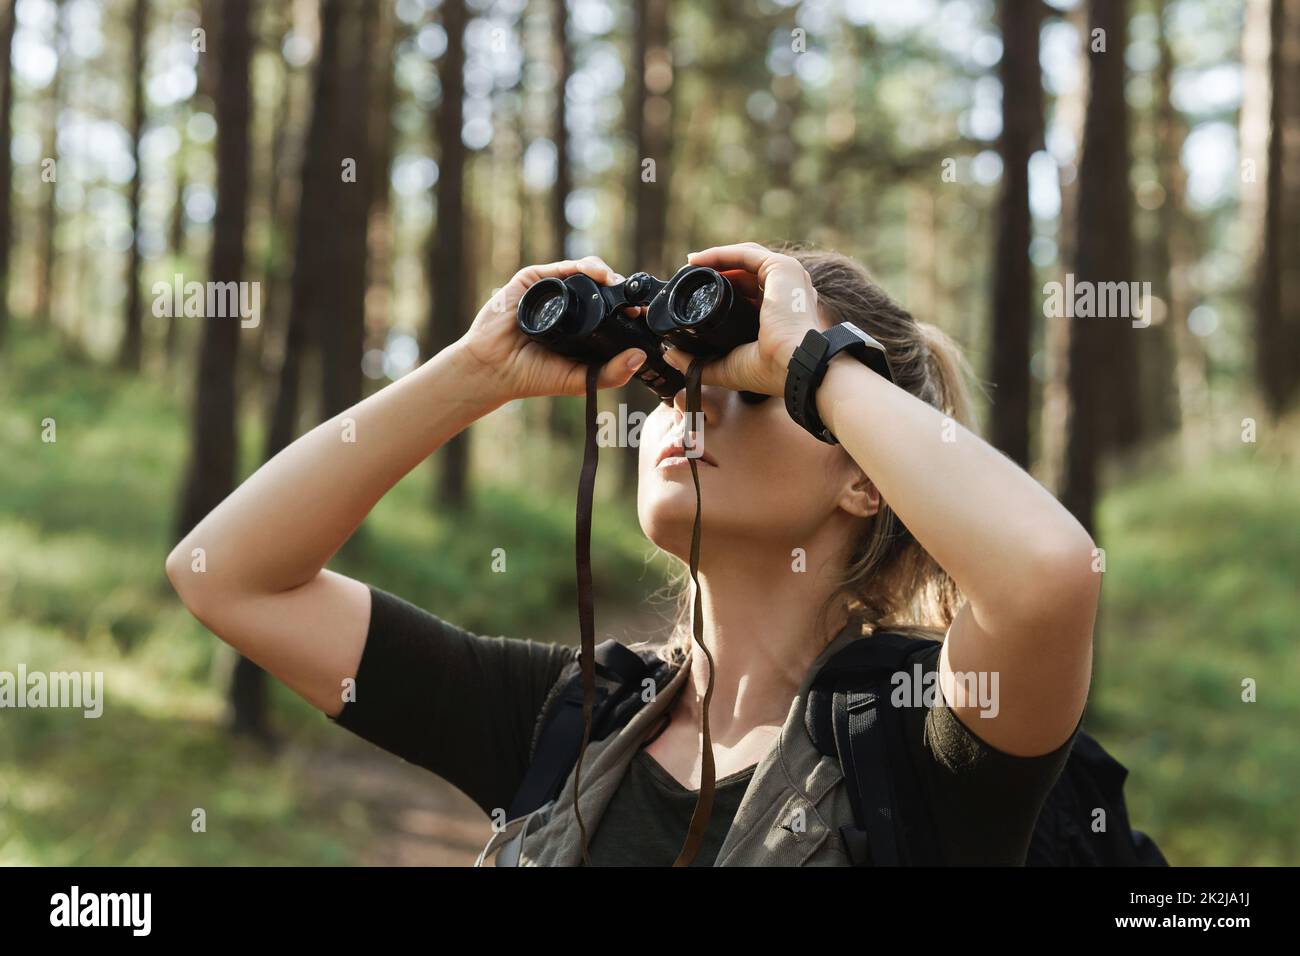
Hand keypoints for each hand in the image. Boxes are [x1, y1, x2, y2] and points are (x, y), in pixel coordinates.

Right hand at [456, 256, 647, 401]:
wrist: (494, 368)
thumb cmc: (532, 376)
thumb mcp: (580, 379)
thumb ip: (611, 374)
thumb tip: (641, 357)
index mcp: (582, 327)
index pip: (612, 311)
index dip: (630, 310)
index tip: (646, 315)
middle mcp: (569, 306)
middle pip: (603, 290)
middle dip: (622, 291)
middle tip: (637, 301)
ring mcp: (553, 292)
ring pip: (588, 274)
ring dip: (608, 276)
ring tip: (619, 286)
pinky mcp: (536, 279)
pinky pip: (566, 268)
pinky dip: (586, 267)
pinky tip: (600, 275)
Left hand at [660, 242, 823, 395]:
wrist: (794, 366)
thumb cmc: (771, 371)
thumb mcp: (727, 367)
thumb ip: (698, 363)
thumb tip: (669, 354)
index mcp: (780, 314)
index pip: (748, 293)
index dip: (721, 291)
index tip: (694, 294)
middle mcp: (787, 292)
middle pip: (745, 274)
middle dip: (716, 273)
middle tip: (688, 277)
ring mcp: (788, 278)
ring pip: (746, 259)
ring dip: (716, 260)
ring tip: (690, 265)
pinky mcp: (783, 268)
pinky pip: (746, 253)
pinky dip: (721, 254)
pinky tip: (698, 261)